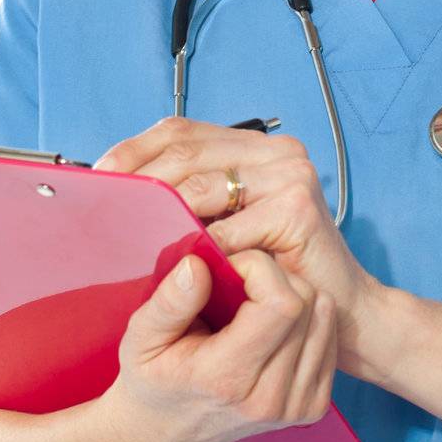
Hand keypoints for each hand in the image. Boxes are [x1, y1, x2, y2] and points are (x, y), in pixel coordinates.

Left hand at [95, 115, 383, 375]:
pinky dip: (199, 250)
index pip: (180, 129)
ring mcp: (290, 175)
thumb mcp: (225, 225)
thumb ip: (190, 201)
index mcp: (254, 146)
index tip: (101, 178)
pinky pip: (228, 230)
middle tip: (105, 210)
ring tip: (133, 238)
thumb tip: (120, 192)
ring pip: (201, 187)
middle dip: (138, 181)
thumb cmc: (274, 273)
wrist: (340, 311)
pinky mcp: (297, 208)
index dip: (134, 150)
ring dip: (162, 216)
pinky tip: (180, 267)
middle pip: (186, 151)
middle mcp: (276, 151)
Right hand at [107, 245, 337, 441]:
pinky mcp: (313, 408)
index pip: (281, 304)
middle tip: (241, 283)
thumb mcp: (141, 337)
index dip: (260, 269)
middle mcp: (268, 398)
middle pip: (307, 305)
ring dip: (294, 295)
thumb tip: (199, 264)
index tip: (231, 268)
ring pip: (324, 317)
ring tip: (255, 305)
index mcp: (226, 378)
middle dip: (276, 277)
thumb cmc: (153, 377)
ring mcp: (295, 408)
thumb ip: (170, 301)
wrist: (167, 434)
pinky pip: (329, 339)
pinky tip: (274, 326)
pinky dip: (308, 320)